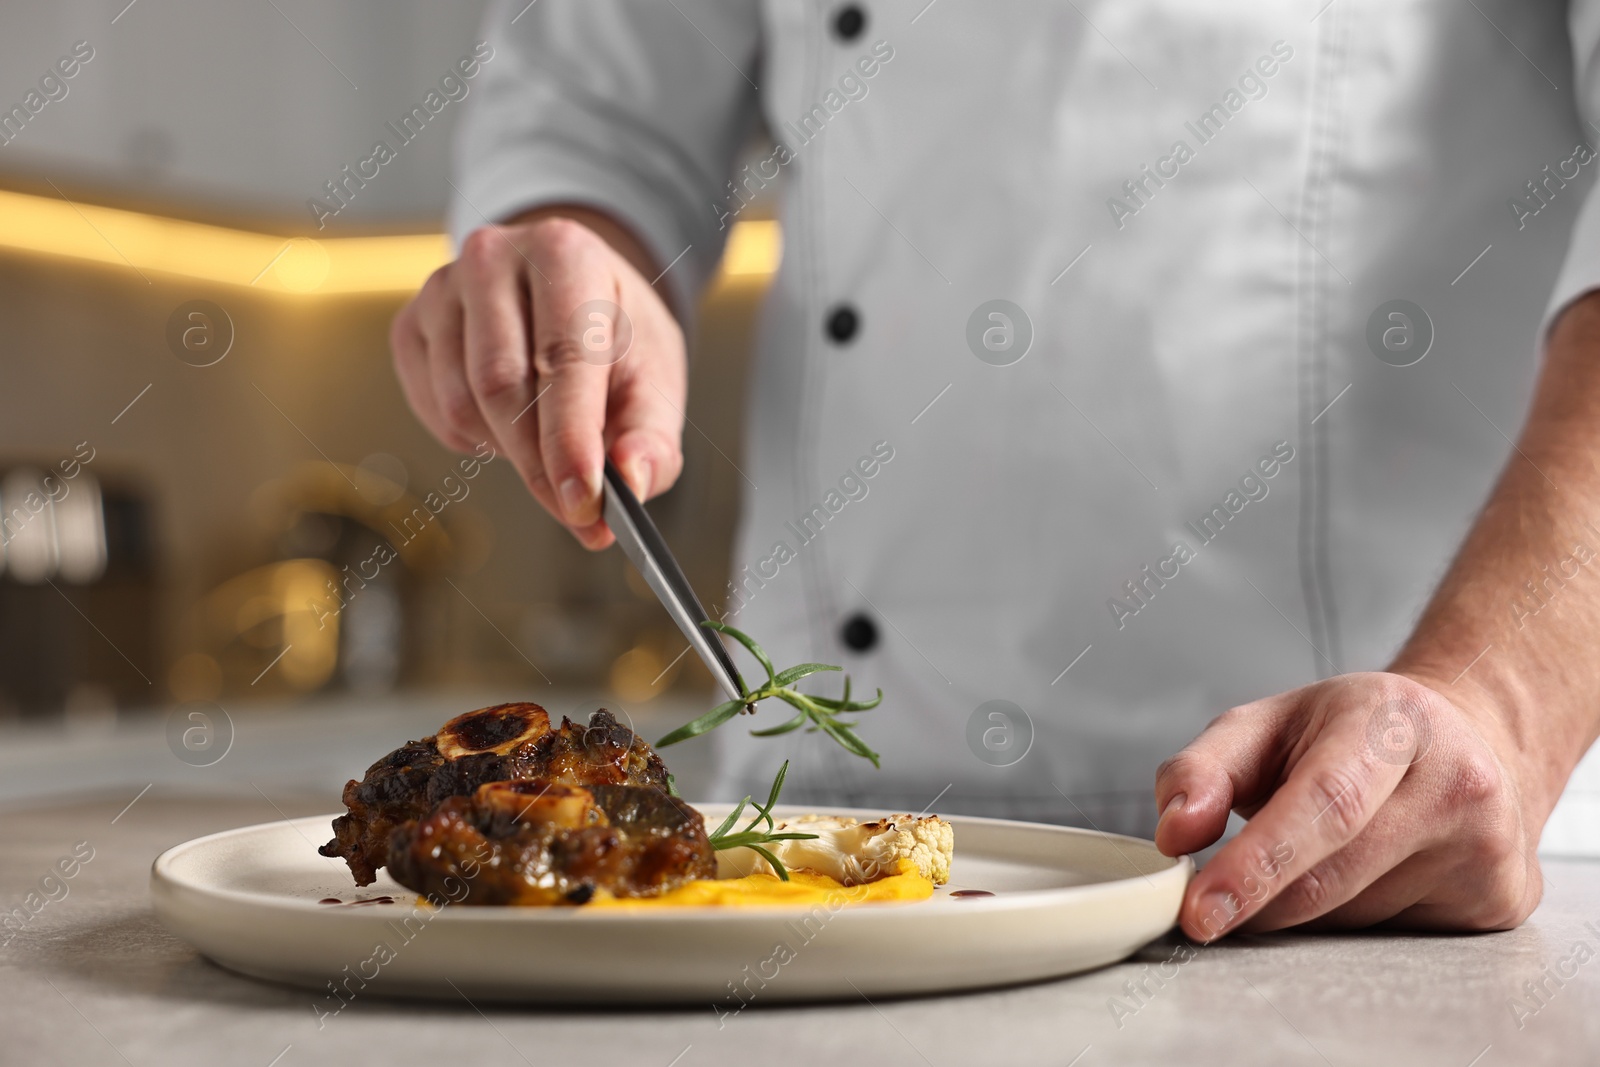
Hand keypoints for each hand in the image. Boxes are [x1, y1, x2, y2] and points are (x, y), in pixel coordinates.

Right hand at [390, 210, 686, 548]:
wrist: (571, 292)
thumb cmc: (614, 335)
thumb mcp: (655, 379)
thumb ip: (652, 438)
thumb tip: (633, 481)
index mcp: (565, 254)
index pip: (563, 357)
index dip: (571, 440)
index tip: (585, 503)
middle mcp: (494, 257)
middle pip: (501, 385)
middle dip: (539, 464)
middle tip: (575, 510)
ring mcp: (441, 289)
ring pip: (462, 404)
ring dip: (508, 450)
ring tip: (548, 441)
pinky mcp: (410, 326)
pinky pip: (435, 410)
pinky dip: (475, 439)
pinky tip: (508, 422)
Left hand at [1154, 672, 1543, 940]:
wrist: (1467, 740)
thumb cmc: (1349, 733)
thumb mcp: (1265, 725)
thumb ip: (1203, 769)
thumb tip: (1173, 832)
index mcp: (1391, 719)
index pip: (1322, 805)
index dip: (1256, 864)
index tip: (1200, 910)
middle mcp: (1456, 780)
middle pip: (1332, 878)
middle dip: (1259, 901)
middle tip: (1214, 902)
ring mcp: (1489, 844)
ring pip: (1355, 919)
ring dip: (1307, 908)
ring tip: (1318, 852)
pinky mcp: (1501, 897)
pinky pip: (1392, 938)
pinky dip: (1353, 920)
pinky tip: (1369, 871)